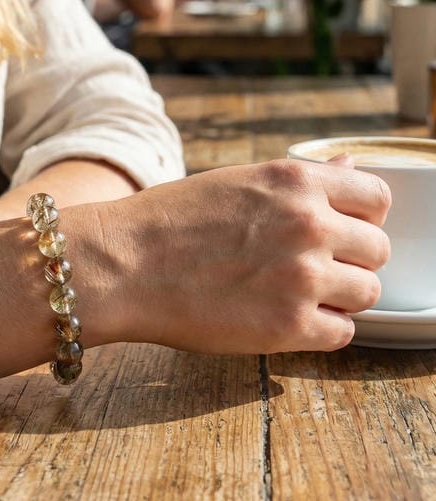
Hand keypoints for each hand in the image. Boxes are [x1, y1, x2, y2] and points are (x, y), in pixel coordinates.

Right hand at [111, 159, 390, 353]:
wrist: (123, 264)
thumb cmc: (169, 221)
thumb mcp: (237, 181)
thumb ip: (299, 181)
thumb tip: (349, 167)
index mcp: (295, 181)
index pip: (376, 197)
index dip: (361, 217)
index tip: (340, 230)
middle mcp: (309, 224)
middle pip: (377, 250)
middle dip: (351, 260)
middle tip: (308, 268)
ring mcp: (303, 277)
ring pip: (368, 293)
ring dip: (338, 296)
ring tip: (293, 294)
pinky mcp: (290, 326)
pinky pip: (343, 333)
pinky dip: (320, 329)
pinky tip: (283, 317)